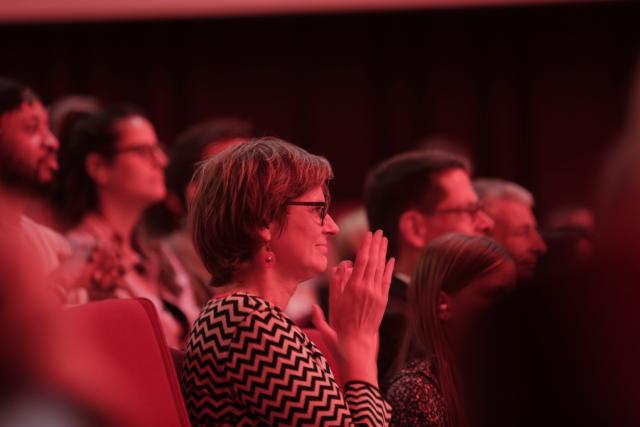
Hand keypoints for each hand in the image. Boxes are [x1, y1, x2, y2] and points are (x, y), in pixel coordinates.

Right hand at [312, 230, 394, 383]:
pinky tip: (391, 259)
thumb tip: (339, 267)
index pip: (361, 260)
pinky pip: (387, 281)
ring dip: (383, 253)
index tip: (368, 234)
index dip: (366, 246)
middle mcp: (367, 289)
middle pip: (373, 261)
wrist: (356, 346)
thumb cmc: (339, 327)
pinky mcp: (382, 302)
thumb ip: (335, 284)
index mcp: (353, 287)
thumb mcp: (332, 304)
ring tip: (385, 240)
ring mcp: (377, 295)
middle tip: (378, 231)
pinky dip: (389, 269)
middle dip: (376, 245)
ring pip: (381, 269)